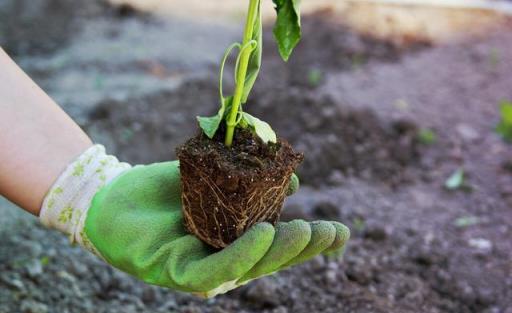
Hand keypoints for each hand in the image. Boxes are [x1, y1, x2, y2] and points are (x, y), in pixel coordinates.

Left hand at [40, 145, 349, 296]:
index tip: (342, 231)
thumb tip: (295, 181)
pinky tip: (263, 235)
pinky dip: (242, 254)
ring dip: (280, 251)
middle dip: (304, 248)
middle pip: (270, 260)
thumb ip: (252, 181)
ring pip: (249, 267)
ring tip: (307, 231)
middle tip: (333, 232)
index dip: (311, 242)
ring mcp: (202, 270)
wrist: (113, 195)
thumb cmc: (164, 189)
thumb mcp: (215, 177)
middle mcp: (223, 260)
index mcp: (234, 241)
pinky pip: (215, 269)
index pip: (278, 244)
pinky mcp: (178, 273)